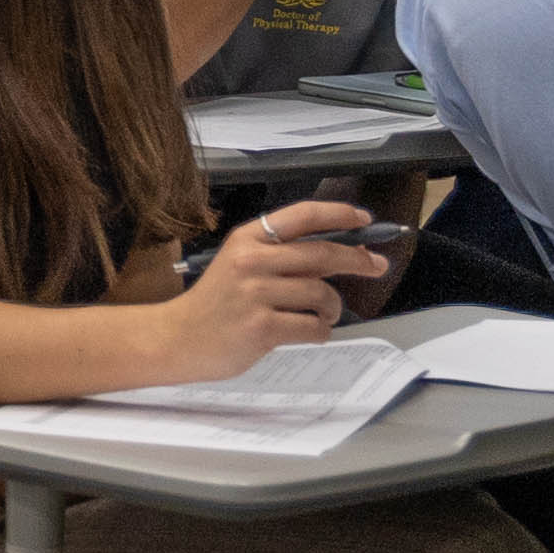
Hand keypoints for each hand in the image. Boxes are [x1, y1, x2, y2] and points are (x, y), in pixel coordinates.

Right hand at [161, 203, 389, 383]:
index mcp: (247, 240)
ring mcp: (256, 295)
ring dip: (333, 307)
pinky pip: (314, 326)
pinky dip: (321, 331)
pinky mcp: (262, 328)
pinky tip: (308, 332)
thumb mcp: (241, 266)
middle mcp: (251, 261)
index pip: (302, 216)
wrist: (177, 339)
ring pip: (322, 294)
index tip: (364, 219)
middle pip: (322, 253)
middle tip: (376, 266)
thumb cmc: (216, 304)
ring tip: (321, 315)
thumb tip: (343, 254)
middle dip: (357, 259)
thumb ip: (284, 257)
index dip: (339, 214)